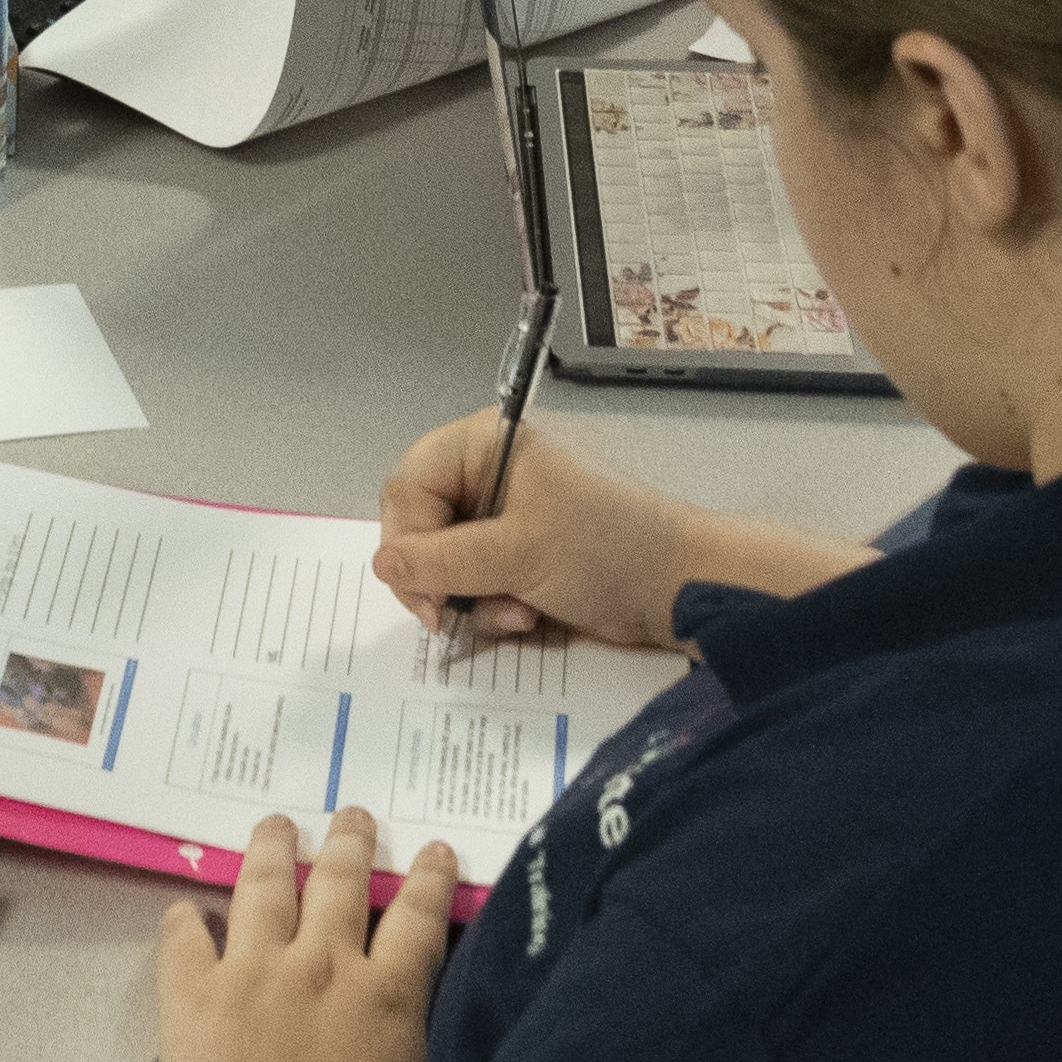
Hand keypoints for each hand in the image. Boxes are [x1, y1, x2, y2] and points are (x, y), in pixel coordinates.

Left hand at [153, 810, 447, 1061]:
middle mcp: (323, 963)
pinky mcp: (191, 994)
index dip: (428, 875)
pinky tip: (188, 907)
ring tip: (276, 826)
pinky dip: (187, 917)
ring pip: (264, 884)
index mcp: (388, 994)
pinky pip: (184, 934)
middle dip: (351, 840)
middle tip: (352, 816)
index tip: (431, 848)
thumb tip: (409, 1015)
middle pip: (341, 879)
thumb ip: (411, 1040)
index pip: (420, 913)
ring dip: (273, 847)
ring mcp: (251, 970)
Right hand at [371, 411, 796, 648]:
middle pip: (422, 526)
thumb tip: (382, 565)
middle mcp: (492, 471)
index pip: (408, 486)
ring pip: (448, 561)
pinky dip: (496, 604)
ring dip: (473, 597)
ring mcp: (510, 514)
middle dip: (440, 578)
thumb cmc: (601, 549)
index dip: (406, 542)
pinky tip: (528, 617)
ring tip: (515, 614)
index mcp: (487, 442)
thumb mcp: (514, 554)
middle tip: (450, 619)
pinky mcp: (526, 552)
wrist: (679, 586)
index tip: (425, 598)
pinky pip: (480, 580)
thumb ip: (439, 561)